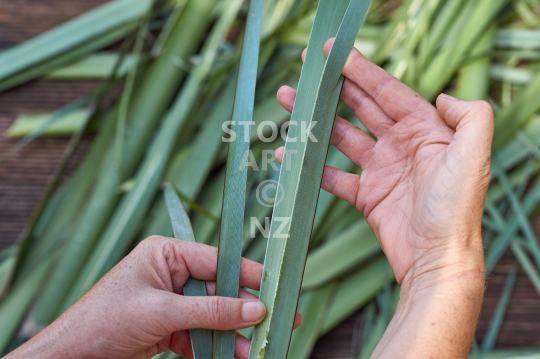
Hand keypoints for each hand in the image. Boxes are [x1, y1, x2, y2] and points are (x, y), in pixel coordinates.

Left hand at [6, 237, 299, 358]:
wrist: (70, 358)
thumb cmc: (105, 322)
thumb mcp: (162, 313)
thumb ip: (211, 311)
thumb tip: (256, 309)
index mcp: (166, 254)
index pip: (218, 261)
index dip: (248, 275)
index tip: (276, 287)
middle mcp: (171, 274)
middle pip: (219, 290)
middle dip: (245, 310)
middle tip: (278, 320)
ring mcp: (171, 301)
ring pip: (213, 315)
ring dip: (234, 333)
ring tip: (259, 346)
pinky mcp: (168, 326)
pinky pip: (200, 333)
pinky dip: (216, 346)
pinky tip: (236, 355)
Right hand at [276, 39, 492, 285]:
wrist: (437, 259)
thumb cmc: (456, 209)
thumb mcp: (474, 155)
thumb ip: (469, 116)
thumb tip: (444, 96)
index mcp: (425, 130)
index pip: (387, 91)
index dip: (361, 69)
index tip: (334, 52)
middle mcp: (401, 145)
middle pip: (360, 108)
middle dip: (333, 89)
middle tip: (306, 73)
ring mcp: (381, 170)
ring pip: (341, 136)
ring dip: (316, 121)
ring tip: (289, 105)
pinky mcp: (366, 196)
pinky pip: (333, 175)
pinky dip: (311, 166)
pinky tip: (288, 156)